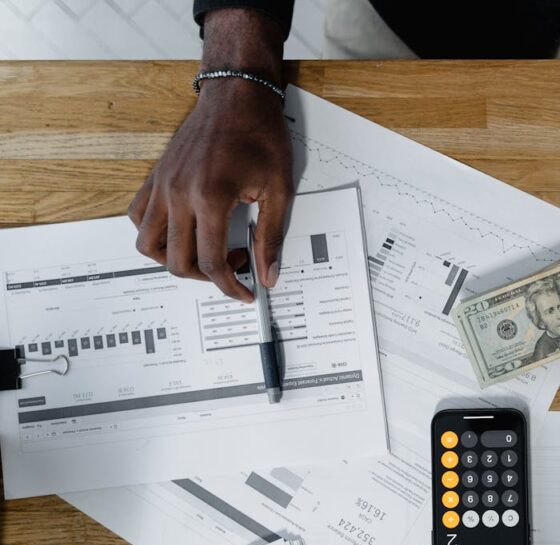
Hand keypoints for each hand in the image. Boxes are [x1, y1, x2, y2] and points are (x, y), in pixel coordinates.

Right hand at [128, 9, 290, 301]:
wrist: (237, 94)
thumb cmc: (260, 133)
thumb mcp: (278, 189)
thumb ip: (270, 237)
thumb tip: (268, 274)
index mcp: (210, 197)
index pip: (211, 262)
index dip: (230, 286)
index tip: (245, 293)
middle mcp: (177, 193)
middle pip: (176, 261)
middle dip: (207, 277)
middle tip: (235, 267)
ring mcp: (161, 185)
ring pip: (147, 244)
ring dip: (174, 260)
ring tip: (204, 253)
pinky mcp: (155, 177)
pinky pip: (138, 218)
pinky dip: (155, 234)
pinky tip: (184, 231)